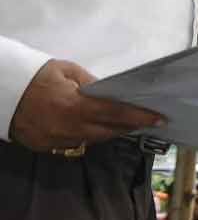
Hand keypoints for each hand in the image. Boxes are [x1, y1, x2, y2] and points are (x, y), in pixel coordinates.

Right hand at [10, 59, 163, 151]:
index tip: (159, 119)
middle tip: (149, 120)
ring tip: (128, 123)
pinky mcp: (47, 147)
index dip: (140, 117)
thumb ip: (93, 84)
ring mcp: (57, 141)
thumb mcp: (68, 71)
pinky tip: (99, 127)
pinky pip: (76, 144)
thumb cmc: (37, 76)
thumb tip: (114, 93)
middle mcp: (69, 128)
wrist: (2, 93)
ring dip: (112, 132)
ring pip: (94, 141)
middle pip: (109, 132)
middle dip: (130, 126)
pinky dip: (90, 136)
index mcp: (76, 107)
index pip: (116, 114)